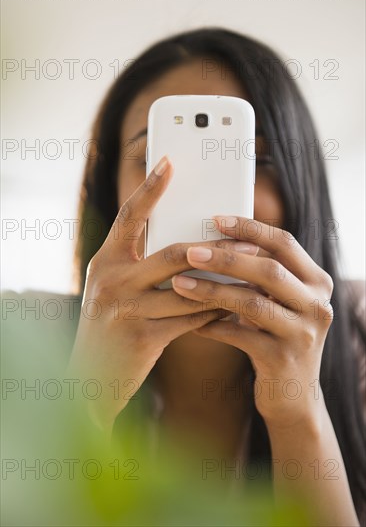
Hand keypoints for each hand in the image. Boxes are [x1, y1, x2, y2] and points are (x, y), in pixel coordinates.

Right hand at [67, 158, 237, 432]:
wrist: (89, 380)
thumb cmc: (110, 326)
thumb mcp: (116, 288)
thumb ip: (142, 265)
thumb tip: (191, 245)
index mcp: (105, 261)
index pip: (128, 216)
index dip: (149, 188)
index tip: (170, 161)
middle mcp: (111, 280)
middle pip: (174, 253)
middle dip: (216, 248)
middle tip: (248, 240)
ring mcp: (126, 308)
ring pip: (190, 288)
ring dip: (225, 282)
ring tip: (252, 273)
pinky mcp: (143, 336)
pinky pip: (191, 319)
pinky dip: (215, 312)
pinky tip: (234, 307)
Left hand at [171, 215, 333, 430]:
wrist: (293, 396)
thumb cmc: (276, 336)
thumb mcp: (279, 302)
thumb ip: (260, 275)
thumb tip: (214, 241)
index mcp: (316, 282)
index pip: (284, 243)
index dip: (250, 228)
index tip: (216, 218)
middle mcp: (317, 305)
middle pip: (269, 270)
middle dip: (226, 258)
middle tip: (190, 252)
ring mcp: (302, 333)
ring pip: (251, 303)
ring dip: (211, 292)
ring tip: (179, 283)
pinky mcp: (282, 359)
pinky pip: (239, 336)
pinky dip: (211, 326)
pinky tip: (190, 322)